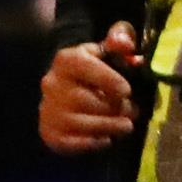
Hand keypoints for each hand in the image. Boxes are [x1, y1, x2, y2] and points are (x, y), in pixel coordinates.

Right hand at [39, 22, 138, 153]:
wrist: (71, 88)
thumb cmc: (97, 68)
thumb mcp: (109, 48)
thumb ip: (120, 38)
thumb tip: (125, 44)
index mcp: (66, 59)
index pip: (83, 66)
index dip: (107, 79)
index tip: (126, 91)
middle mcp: (51, 83)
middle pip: (83, 99)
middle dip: (113, 108)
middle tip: (133, 112)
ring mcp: (48, 108)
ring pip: (79, 122)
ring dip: (108, 126)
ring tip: (126, 126)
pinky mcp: (49, 131)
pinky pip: (70, 142)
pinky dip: (91, 143)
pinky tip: (106, 138)